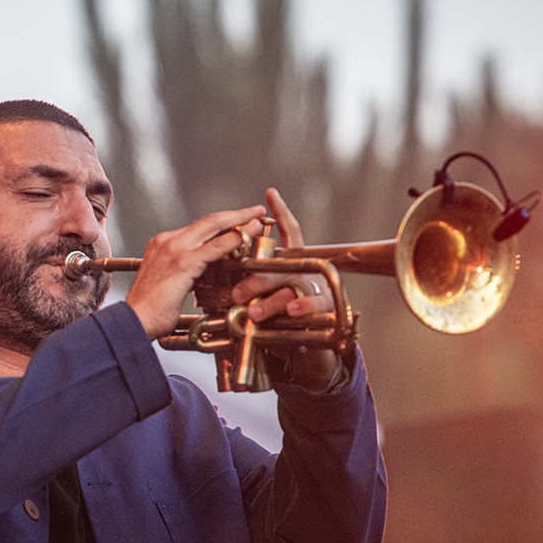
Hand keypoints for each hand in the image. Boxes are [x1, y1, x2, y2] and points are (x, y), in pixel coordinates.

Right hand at [125, 203, 265, 339]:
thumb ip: (186, 273)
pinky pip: (215, 247)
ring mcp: (175, 249)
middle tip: (256, 211)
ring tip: (259, 220)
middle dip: (236, 214)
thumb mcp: (167, 283)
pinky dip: (234, 239)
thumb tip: (206, 275)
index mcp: (162, 244)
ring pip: (214, 226)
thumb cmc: (149, 311)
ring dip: (240, 222)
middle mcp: (167, 241)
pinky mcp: (183, 263)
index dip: (221, 223)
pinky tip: (248, 237)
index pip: (198, 228)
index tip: (237, 221)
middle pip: (208, 220)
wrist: (133, 321)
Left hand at [230, 188, 340, 390]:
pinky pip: (313, 304)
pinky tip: (291, 310)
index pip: (288, 232)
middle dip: (257, 277)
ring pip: (293, 286)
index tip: (270, 194)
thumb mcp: (265, 297)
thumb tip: (217, 265)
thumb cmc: (281, 321)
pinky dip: (300, 306)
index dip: (281, 213)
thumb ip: (251, 279)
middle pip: (283, 264)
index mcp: (290, 264)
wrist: (310, 348)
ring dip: (271, 300)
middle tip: (237, 292)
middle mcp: (306, 271)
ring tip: (253, 313)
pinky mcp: (325, 308)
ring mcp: (318, 288)